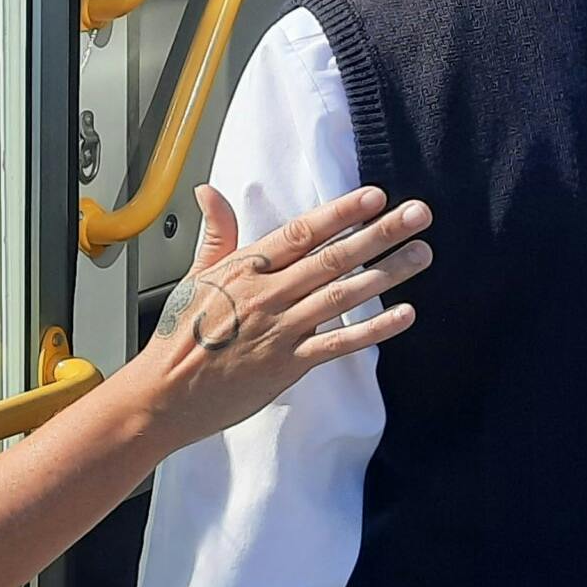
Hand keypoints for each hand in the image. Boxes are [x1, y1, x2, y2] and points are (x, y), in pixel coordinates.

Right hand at [128, 184, 430, 448]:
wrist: (164, 394)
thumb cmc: (178, 337)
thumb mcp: (194, 277)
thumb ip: (216, 234)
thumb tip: (210, 193)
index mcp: (245, 269)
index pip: (301, 232)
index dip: (340, 212)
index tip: (374, 196)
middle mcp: (266, 294)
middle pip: (331, 258)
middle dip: (378, 234)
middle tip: (417, 214)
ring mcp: (279, 330)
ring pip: (341, 295)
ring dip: (386, 273)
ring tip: (422, 254)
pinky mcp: (288, 366)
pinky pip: (338, 344)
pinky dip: (373, 330)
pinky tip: (404, 315)